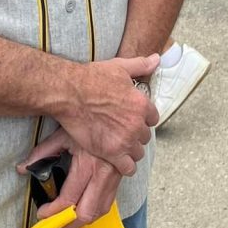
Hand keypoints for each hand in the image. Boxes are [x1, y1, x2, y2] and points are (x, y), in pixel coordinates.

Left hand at [19, 128, 121, 227]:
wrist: (115, 111)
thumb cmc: (86, 119)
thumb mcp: (63, 134)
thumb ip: (42, 153)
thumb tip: (21, 167)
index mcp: (87, 164)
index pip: (68, 199)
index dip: (52, 211)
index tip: (42, 212)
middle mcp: (103, 173)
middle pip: (86, 212)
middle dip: (68, 225)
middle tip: (55, 227)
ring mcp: (114, 176)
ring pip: (100, 210)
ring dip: (84, 220)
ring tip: (69, 221)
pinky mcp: (121, 175)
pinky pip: (110, 201)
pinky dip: (97, 210)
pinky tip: (86, 207)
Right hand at [53, 54, 158, 175]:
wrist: (70, 93)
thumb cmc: (93, 78)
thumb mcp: (120, 67)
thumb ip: (141, 65)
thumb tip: (157, 59)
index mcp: (141, 104)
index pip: (153, 118)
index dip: (143, 118)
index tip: (133, 118)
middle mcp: (136, 123)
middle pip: (145, 136)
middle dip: (136, 134)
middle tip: (122, 131)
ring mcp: (125, 140)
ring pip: (138, 153)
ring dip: (130, 149)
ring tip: (119, 145)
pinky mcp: (111, 153)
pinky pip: (128, 168)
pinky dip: (125, 165)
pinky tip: (117, 159)